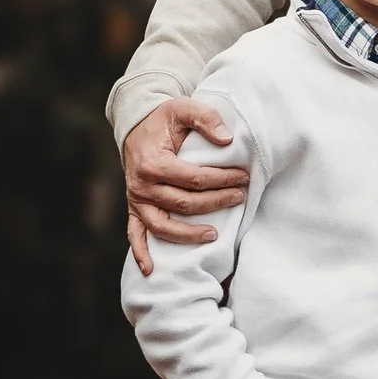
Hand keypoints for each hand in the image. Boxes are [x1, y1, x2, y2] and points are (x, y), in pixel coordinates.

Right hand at [123, 98, 249, 273]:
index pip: (195, 179)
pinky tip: (152, 270)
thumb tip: (228, 140)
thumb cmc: (164, 119)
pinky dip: (141, 253)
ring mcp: (137, 200)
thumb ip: (206, 119)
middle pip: (184, 204)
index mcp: (154, 163)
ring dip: (189, 235)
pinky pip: (135, 234)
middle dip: (216, 203)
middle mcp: (142, 185)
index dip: (222, 180)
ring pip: (163, 226)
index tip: (243, 177)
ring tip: (215, 234)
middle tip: (240, 198)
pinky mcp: (134, 208)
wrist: (136, 125)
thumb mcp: (183, 108)